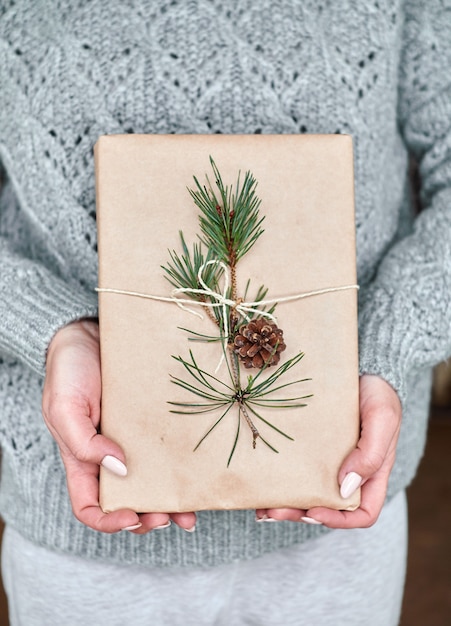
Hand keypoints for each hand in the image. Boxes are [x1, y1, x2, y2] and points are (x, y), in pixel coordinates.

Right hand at [42, 319, 195, 533]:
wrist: (88, 333)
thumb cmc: (69, 370)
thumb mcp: (64, 408)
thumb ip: (83, 443)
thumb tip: (120, 469)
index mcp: (82, 461)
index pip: (90, 507)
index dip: (108, 521)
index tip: (131, 518)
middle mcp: (109, 457)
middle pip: (127, 502)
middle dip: (148, 518)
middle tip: (170, 518)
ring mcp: (131, 441)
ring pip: (152, 483)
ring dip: (170, 503)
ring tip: (190, 512)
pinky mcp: (150, 424)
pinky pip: (166, 451)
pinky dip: (180, 468)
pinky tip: (196, 473)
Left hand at [256, 374, 401, 527]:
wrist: (363, 368)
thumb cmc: (378, 394)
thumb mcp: (382, 420)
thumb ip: (370, 454)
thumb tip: (345, 488)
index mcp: (372, 473)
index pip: (363, 512)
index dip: (339, 519)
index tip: (314, 510)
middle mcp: (349, 473)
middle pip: (328, 507)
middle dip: (300, 514)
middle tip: (274, 512)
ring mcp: (329, 461)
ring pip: (308, 493)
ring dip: (285, 504)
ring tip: (262, 507)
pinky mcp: (311, 446)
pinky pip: (295, 468)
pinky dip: (280, 480)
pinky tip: (262, 482)